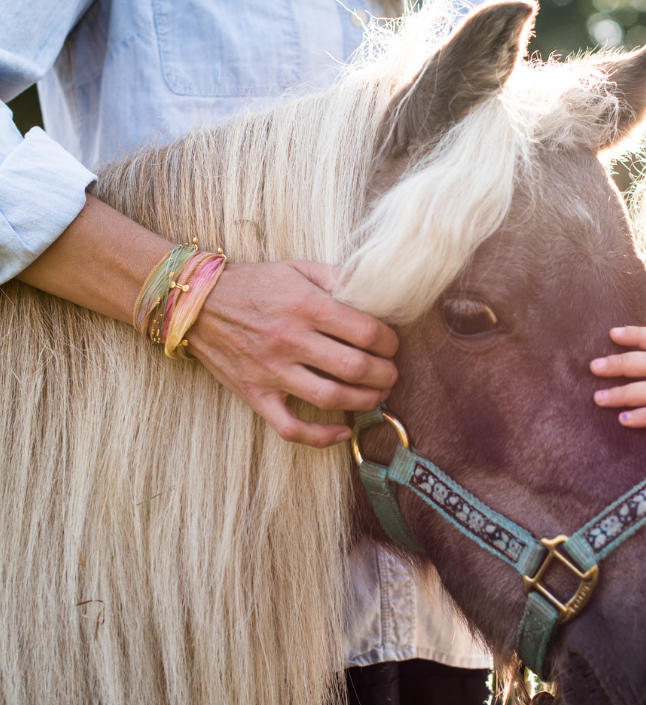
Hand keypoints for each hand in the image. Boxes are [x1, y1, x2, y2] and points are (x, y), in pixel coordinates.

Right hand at [186, 259, 397, 447]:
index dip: (389, 342)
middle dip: (385, 374)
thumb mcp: (298, 268)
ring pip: (332, 398)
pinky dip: (321, 436)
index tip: (391, 344)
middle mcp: (290, 340)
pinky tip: (344, 430)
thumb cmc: (254, 284)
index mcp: (305, 306)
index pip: (366, 331)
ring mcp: (272, 371)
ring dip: (366, 401)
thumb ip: (338, 277)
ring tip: (378, 395)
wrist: (195, 303)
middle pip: (355, 368)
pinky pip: (291, 428)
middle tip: (391, 372)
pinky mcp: (255, 394)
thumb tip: (377, 290)